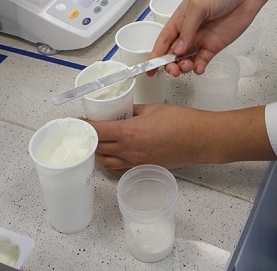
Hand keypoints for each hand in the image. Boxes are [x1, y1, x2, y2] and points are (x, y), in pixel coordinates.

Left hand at [91, 102, 274, 172]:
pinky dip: (110, 161)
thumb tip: (120, 111)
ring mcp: (136, 163)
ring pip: (106, 161)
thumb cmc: (180, 121)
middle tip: (83, 128)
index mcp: (129, 134)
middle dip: (88, 139)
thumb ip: (132, 111)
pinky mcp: (144, 168)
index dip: (84, 126)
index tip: (76, 121)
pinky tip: (112, 152)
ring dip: (97, 152)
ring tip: (94, 140)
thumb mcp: (152, 109)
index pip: (97, 132)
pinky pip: (119, 167)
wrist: (200, 139)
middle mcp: (129, 152)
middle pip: (98, 149)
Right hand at [151, 0, 276, 76]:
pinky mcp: (214, 46)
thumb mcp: (199, 5)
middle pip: (172, 52)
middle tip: (172, 70)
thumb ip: (187, 28)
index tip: (148, 69)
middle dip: (168, 64)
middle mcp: (188, 31)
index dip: (154, 54)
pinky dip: (198, 68)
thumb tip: (178, 50)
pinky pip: (202, 61)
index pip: (163, 39)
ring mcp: (201, 39)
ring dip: (183, 67)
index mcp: (180, 18)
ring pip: (186, 59)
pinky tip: (199, 68)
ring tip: (186, 67)